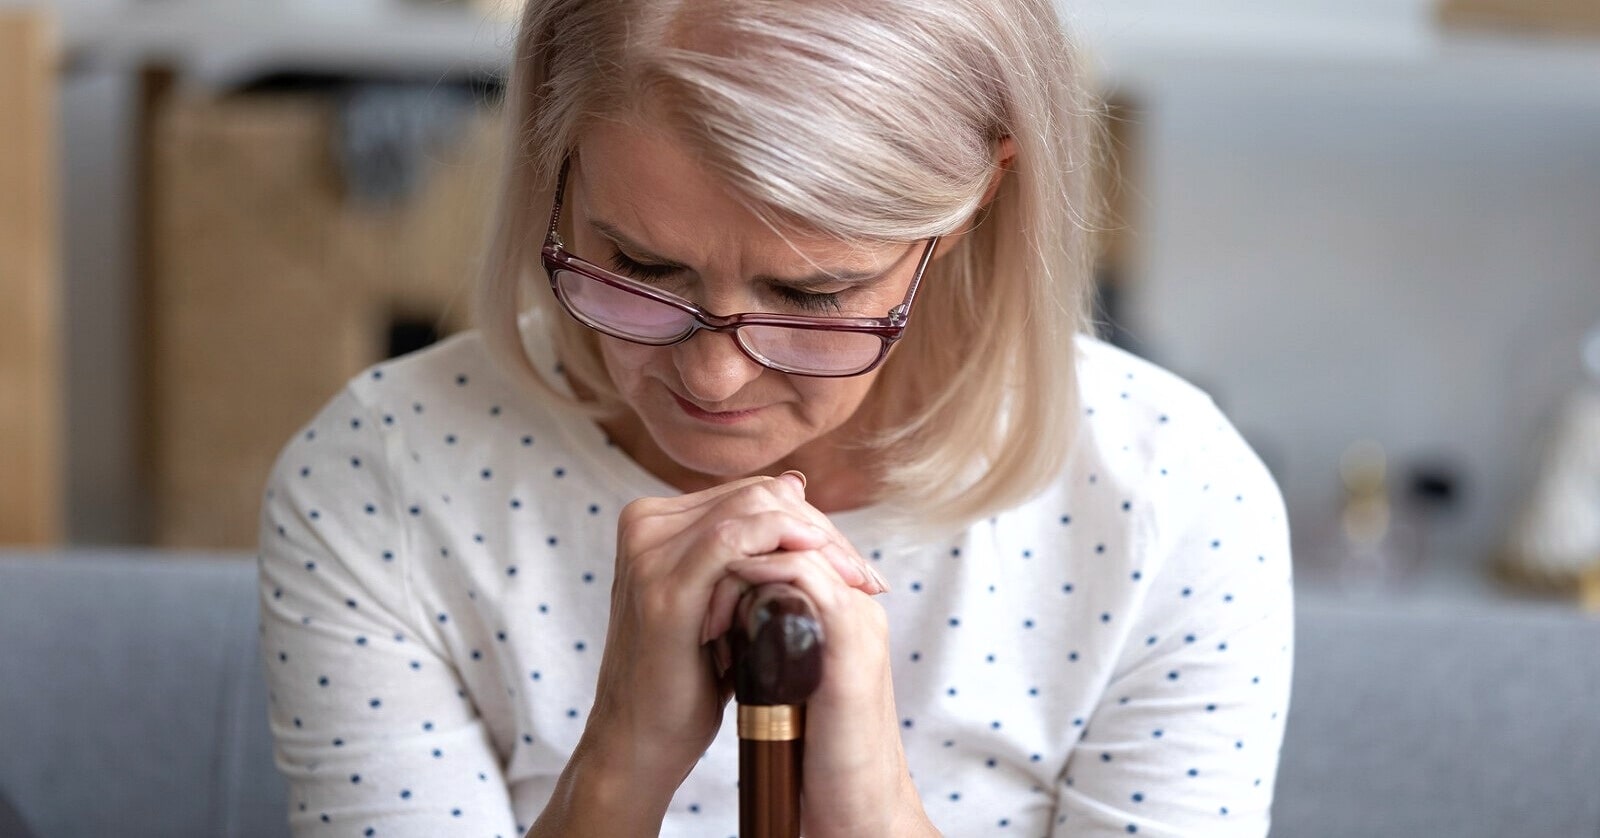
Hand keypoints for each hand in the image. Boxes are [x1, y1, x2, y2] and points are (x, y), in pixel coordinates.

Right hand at [571, 473, 887, 825]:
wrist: (641, 742)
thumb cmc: (688, 677)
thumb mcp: (724, 599)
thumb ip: (750, 548)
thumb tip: (797, 484)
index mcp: (656, 521)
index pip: (752, 494)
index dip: (811, 521)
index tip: (853, 563)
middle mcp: (646, 525)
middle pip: (757, 497)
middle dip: (821, 531)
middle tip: (864, 575)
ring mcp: (649, 553)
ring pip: (753, 510)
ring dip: (815, 541)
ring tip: (853, 580)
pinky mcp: (664, 588)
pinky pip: (733, 541)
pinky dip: (783, 548)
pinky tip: (817, 572)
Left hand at [727, 525, 936, 835]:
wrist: (853, 805)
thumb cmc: (813, 750)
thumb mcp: (780, 676)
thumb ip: (762, 629)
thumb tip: (723, 600)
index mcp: (844, 607)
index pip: (799, 538)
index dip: (749, 537)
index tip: (703, 563)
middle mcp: (857, 602)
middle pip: (802, 528)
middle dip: (745, 535)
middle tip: (699, 562)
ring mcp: (858, 616)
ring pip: (801, 543)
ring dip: (745, 550)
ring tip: (702, 580)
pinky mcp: (852, 640)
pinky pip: (804, 577)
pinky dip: (757, 573)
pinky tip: (720, 592)